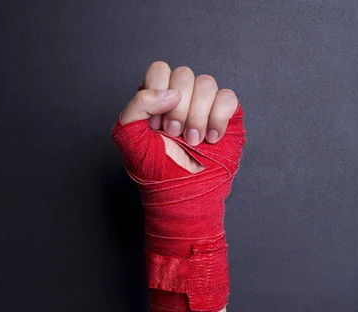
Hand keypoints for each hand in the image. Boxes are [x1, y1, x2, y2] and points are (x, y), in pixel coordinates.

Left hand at [120, 61, 238, 173]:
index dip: (158, 93)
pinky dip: (218, 118)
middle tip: (174, 134)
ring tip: (193, 141)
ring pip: (206, 83)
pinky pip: (227, 98)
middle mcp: (181, 97)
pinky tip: (211, 139)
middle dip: (178, 108)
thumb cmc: (156, 171)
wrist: (182, 194)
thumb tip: (170, 93)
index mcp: (157, 98)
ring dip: (197, 116)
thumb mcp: (130, 139)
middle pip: (184, 74)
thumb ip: (137, 106)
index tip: (156, 124)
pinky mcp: (226, 115)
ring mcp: (204, 105)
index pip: (160, 70)